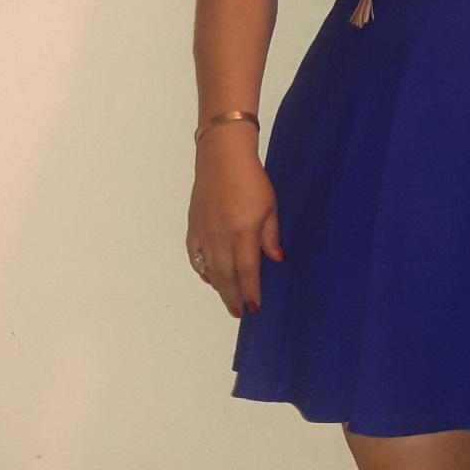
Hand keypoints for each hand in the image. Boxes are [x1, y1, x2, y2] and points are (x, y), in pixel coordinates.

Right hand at [186, 140, 284, 317]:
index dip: (250, 292)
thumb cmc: (251, 179)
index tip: (254, 308)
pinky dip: (202, 269)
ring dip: (218, 287)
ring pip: (210, 269)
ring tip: (227, 298)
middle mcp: (220, 238)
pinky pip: (196, 255)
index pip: (246, 272)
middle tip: (239, 312)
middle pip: (226, 276)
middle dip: (233, 296)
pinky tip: (208, 276)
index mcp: (242, 234)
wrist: (222, 157)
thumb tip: (276, 260)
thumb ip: (271, 236)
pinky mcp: (194, 226)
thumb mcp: (270, 206)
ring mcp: (204, 233)